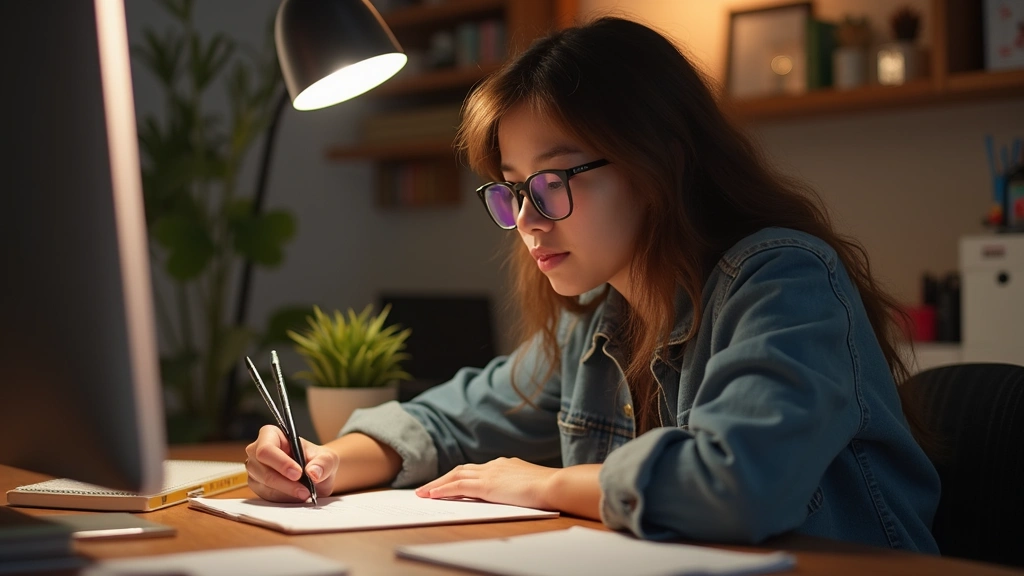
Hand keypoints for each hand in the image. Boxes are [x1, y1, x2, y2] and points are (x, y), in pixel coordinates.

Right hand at [245, 425, 337, 501]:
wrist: (316, 475)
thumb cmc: (317, 460)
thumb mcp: (328, 458)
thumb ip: (323, 464)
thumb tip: (313, 473)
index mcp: (270, 435)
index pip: (266, 449)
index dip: (281, 463)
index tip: (298, 473)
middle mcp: (257, 451)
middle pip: (263, 471)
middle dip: (285, 483)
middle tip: (306, 490)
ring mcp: (255, 470)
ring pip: (264, 486)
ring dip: (286, 493)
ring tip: (305, 494)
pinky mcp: (258, 487)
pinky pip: (267, 497)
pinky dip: (283, 499)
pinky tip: (296, 497)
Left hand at [415, 457, 557, 510]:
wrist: (554, 485)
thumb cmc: (549, 488)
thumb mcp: (531, 484)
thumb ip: (519, 485)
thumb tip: (515, 491)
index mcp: (505, 464)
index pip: (476, 469)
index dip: (460, 476)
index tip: (449, 482)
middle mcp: (494, 465)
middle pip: (461, 469)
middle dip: (443, 479)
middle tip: (428, 488)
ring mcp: (489, 473)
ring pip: (455, 476)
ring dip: (437, 485)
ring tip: (423, 493)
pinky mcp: (486, 485)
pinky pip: (458, 487)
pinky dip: (442, 490)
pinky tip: (432, 495)